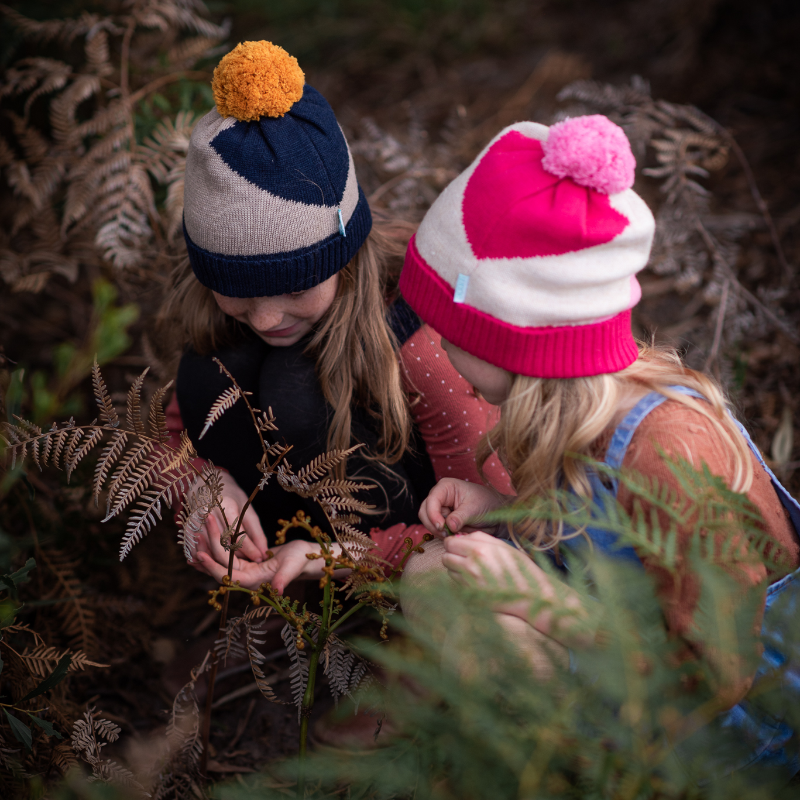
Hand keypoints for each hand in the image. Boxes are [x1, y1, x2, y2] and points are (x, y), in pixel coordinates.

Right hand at [190, 470, 267, 566]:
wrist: (204, 483)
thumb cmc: (229, 495)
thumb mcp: (246, 507)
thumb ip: (255, 530)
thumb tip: (264, 551)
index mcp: (226, 506)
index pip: (239, 533)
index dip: (250, 549)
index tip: (260, 558)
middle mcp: (209, 514)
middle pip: (223, 544)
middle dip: (238, 558)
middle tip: (249, 565)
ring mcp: (196, 522)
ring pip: (209, 549)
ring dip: (222, 561)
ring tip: (235, 567)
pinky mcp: (186, 528)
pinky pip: (194, 550)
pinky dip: (204, 559)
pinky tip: (214, 564)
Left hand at [194, 540, 321, 592]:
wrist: (305, 557)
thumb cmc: (301, 560)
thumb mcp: (292, 566)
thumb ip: (284, 578)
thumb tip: (278, 590)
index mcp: (254, 581)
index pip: (227, 576)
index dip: (212, 566)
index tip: (200, 554)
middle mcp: (245, 578)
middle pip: (220, 567)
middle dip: (207, 551)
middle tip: (196, 532)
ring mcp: (245, 570)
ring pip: (220, 561)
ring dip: (208, 548)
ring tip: (195, 533)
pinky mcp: (246, 562)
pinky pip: (226, 555)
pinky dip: (215, 547)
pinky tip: (205, 537)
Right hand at [418, 479, 504, 534]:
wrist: (496, 514)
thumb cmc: (487, 504)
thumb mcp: (474, 509)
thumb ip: (460, 517)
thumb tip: (448, 526)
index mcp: (446, 487)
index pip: (431, 500)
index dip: (433, 514)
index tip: (441, 526)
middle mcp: (440, 497)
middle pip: (425, 512)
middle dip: (433, 525)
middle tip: (447, 534)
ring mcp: (440, 510)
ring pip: (429, 523)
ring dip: (439, 532)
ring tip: (454, 534)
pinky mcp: (443, 521)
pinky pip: (437, 530)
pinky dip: (444, 535)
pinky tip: (456, 535)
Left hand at [442, 532, 585, 642]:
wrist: (530, 595)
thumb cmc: (518, 568)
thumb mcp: (502, 546)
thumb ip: (479, 538)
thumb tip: (460, 537)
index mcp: (480, 550)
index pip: (450, 542)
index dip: (454, 543)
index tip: (460, 545)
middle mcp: (471, 565)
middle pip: (446, 556)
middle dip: (452, 555)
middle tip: (464, 556)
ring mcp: (469, 583)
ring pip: (449, 570)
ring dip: (455, 568)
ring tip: (472, 568)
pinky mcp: (470, 595)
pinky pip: (456, 583)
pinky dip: (460, 580)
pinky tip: (475, 579)